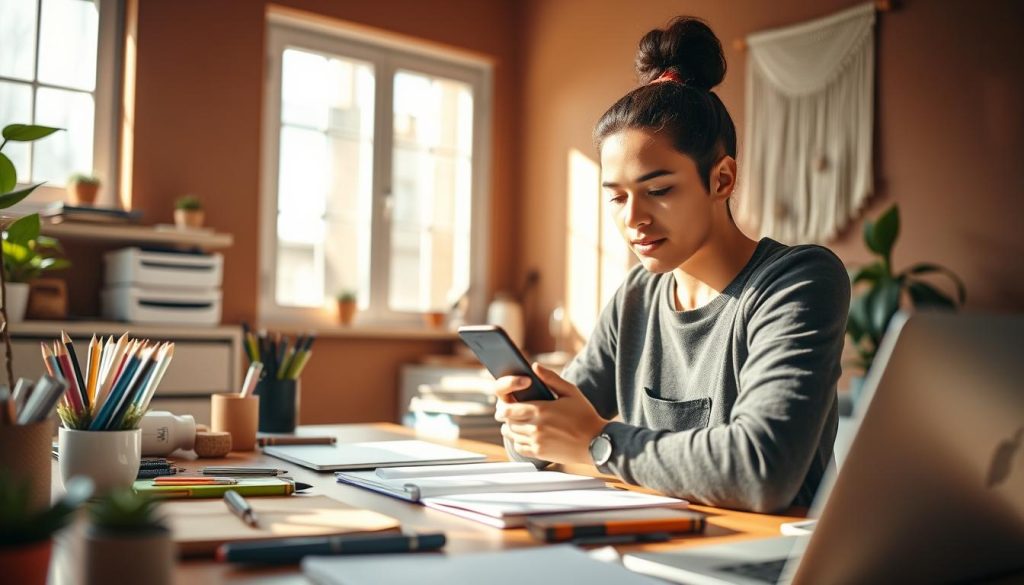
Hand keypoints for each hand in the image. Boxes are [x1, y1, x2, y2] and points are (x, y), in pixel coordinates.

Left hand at [493, 363, 608, 464]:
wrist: (596, 442)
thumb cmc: (585, 416)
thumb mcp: (571, 392)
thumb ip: (551, 378)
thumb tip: (534, 366)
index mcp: (541, 410)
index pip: (509, 409)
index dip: (503, 408)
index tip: (503, 406)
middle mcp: (536, 428)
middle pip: (508, 422)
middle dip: (506, 417)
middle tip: (508, 414)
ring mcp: (537, 442)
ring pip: (511, 435)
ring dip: (510, 428)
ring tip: (515, 423)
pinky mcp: (539, 453)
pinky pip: (518, 447)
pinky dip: (517, 441)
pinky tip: (524, 436)